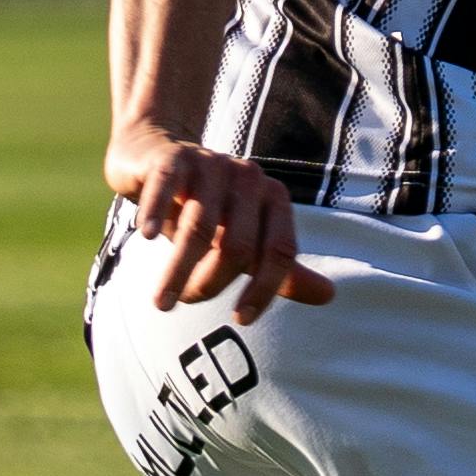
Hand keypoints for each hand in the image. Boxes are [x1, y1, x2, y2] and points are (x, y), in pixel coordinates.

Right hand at [107, 123, 338, 316]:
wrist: (156, 155)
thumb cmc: (206, 207)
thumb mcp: (245, 239)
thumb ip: (282, 269)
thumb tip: (330, 296)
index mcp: (274, 198)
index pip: (280, 252)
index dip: (264, 289)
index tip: (240, 319)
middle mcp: (248, 178)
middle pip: (238, 246)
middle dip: (211, 284)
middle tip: (187, 302)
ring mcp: (211, 164)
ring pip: (200, 227)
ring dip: (178, 270)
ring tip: (162, 302)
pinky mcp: (172, 157)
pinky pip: (166, 187)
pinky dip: (155, 213)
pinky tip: (146, 236)